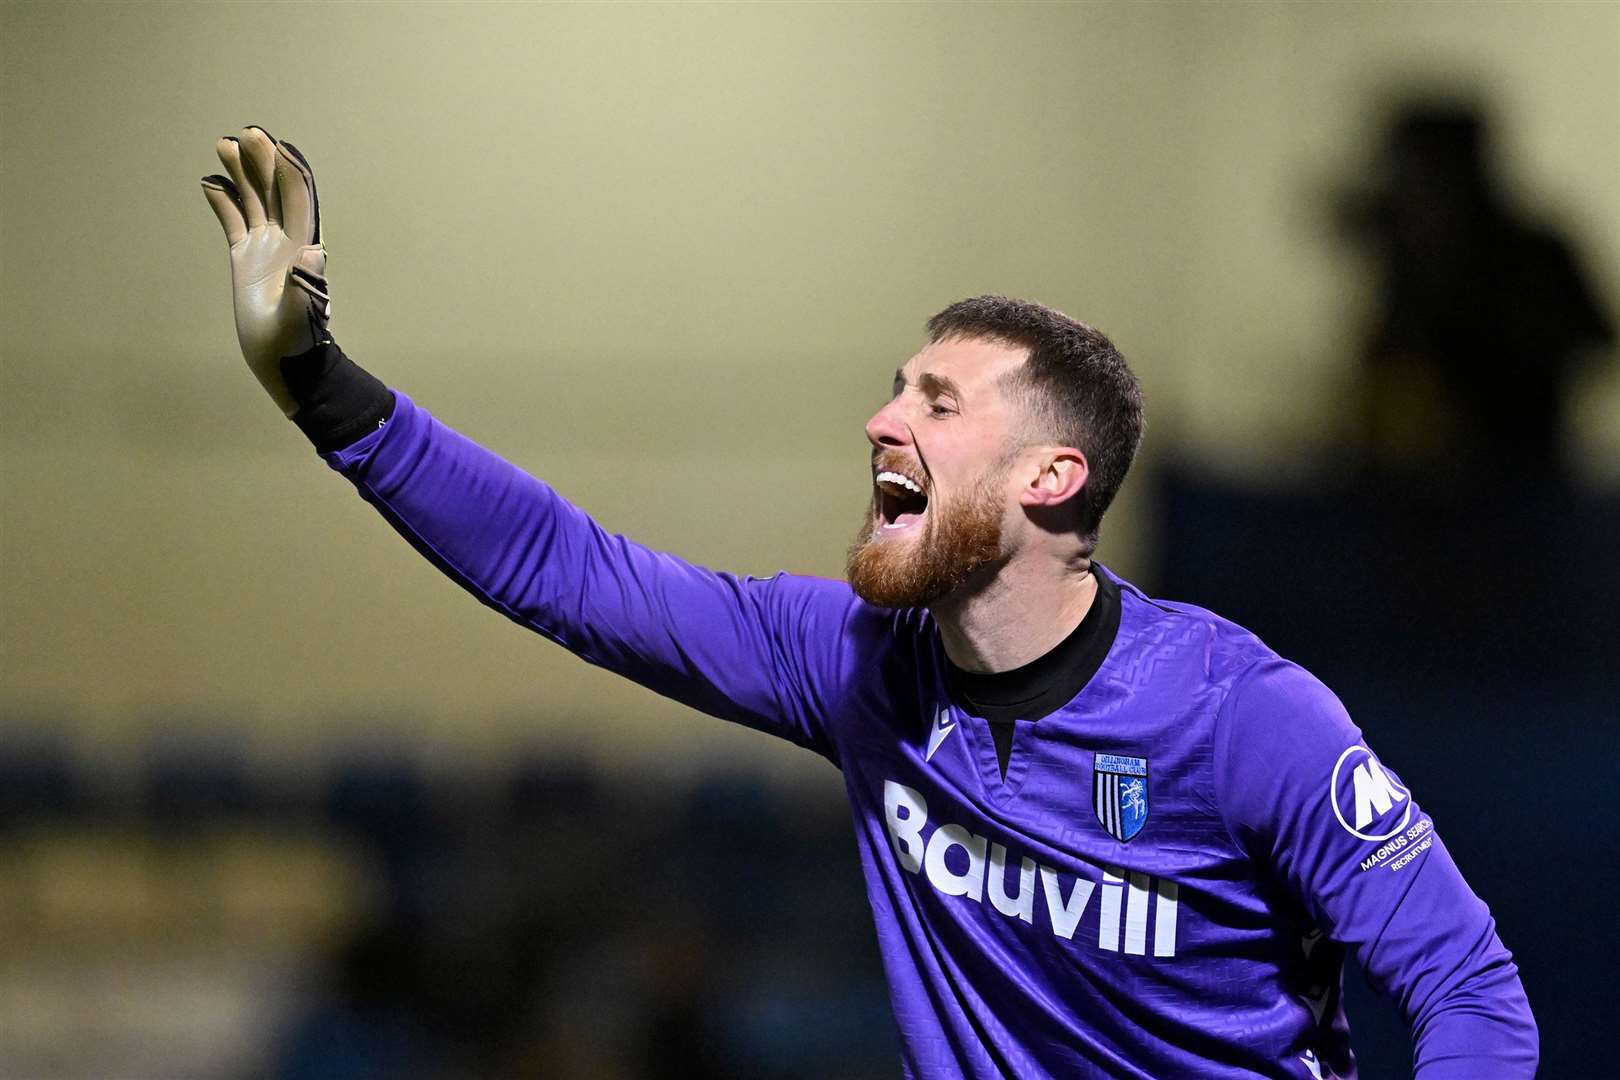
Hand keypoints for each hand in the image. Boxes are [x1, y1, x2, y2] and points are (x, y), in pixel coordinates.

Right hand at [200, 126, 330, 416]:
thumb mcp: (300, 317)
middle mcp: (287, 241)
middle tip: (249, 133)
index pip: (300, 202)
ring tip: (225, 143)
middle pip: (275, 192)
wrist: (281, 358)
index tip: (279, 147)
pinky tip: (209, 182)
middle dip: (265, 163)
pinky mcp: (244, 257)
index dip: (291, 174)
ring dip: (242, 173)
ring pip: (253, 200)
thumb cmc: (295, 341)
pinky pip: (232, 221)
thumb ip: (306, 287)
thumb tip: (314, 253)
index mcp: (304, 249)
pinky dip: (222, 202)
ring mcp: (265, 246)